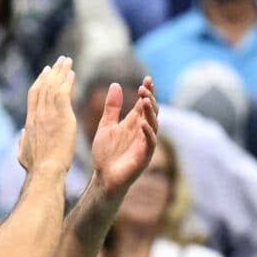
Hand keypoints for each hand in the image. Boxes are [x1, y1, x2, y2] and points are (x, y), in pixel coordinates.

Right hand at [19, 56, 76, 173]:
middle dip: (51, 72)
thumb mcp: (23, 154)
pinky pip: (64, 93)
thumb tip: (22, 133)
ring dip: (61, 72)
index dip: (40, 82)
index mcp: (30, 122)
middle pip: (44, 87)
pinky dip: (67, 81)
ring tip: (67, 61)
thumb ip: (22, 141)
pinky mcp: (62, 117)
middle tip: (58, 61)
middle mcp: (38, 114)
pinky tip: (72, 73)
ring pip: (54, 86)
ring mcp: (49, 115)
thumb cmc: (36, 167)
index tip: (45, 72)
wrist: (45, 171)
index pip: (34, 96)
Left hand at [90, 77, 158, 198]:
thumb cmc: (105, 153)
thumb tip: (115, 84)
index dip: (147, 91)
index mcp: (134, 122)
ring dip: (150, 112)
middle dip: (149, 98)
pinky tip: (142, 124)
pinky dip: (148, 133)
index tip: (147, 79)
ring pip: (153, 124)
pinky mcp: (144, 156)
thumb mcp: (106, 126)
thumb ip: (111, 107)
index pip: (143, 103)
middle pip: (151, 111)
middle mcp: (142, 131)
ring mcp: (145, 143)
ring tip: (144, 100)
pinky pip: (150, 143)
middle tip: (144, 87)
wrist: (103, 177)